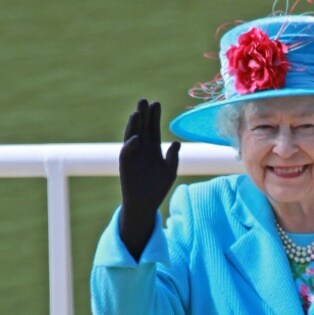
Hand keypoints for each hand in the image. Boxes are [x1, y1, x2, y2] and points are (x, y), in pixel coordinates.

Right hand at [118, 99, 179, 259]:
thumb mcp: (170, 171)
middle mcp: (141, 148)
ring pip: (131, 136)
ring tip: (137, 112)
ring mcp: (132, 155)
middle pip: (141, 128)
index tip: (156, 103)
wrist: (146, 204)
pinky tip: (137, 137)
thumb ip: (173, 158)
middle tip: (144, 100)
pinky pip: (126, 152)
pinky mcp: (125, 165)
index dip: (154, 116)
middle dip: (143, 115)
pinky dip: (130, 144)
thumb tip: (176, 143)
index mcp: (153, 148)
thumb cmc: (158, 188)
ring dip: (133, 125)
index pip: (153, 128)